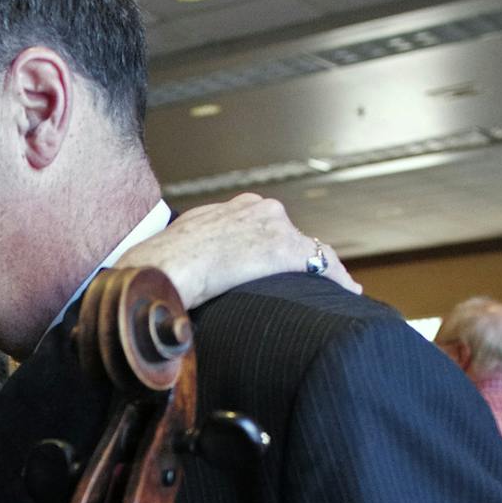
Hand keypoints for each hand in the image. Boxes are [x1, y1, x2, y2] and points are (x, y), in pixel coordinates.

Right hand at [121, 193, 360, 308]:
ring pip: (311, 249)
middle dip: (302, 261)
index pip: (263, 227)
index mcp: (227, 211)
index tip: (277, 266)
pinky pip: (322, 264)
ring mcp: (272, 226)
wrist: (158, 269)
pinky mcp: (284, 248)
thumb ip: (187, 262)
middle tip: (313, 283)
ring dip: (322, 271)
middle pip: (291, 236)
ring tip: (339, 290)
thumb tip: (172, 292)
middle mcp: (254, 209)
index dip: (272, 250)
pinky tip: (348, 294)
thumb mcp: (172, 257)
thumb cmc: (153, 272)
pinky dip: (336, 280)